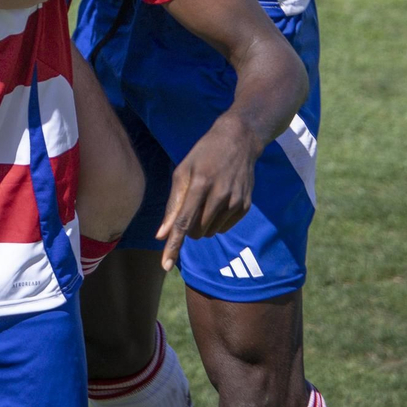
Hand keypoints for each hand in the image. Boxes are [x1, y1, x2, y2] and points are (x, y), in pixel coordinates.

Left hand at [154, 115, 259, 270]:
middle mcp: (220, 195)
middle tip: (189, 206)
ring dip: (202, 225)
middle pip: (196, 231)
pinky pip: (223, 228)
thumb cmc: (204, 154)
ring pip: (210, 232)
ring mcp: (235, 201)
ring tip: (205, 200)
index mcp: (200, 183)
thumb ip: (173, 205)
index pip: (184, 222)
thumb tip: (161, 235)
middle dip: (188, 228)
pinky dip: (215, 222)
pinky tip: (218, 202)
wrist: (239, 140)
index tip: (165, 266)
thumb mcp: (183, 171)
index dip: (173, 245)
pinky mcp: (245, 206)